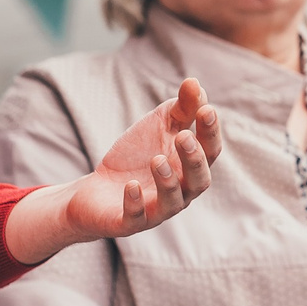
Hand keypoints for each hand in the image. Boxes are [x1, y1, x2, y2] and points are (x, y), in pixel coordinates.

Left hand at [4, 80, 218, 263]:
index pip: (209, 151)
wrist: (96, 189)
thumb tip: (195, 83)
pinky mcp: (130, 223)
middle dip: (194, 160)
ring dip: (168, 182)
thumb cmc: (136, 156)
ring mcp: (156, 210)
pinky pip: (137, 218)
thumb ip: (180, 108)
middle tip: (183, 137)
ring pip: (173, 203)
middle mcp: (181, 192)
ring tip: (157, 160)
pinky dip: (135, 203)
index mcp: (190, 166)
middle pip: (199, 181)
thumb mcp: (158, 126)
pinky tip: (131, 186)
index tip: (206, 110)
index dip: (210, 132)